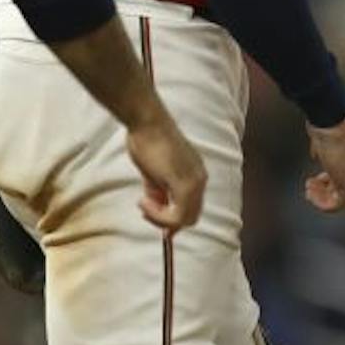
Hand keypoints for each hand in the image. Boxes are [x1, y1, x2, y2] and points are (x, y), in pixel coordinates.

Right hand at [123, 106, 206, 232]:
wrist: (147, 123)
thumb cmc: (148, 142)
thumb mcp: (154, 172)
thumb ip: (158, 190)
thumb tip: (155, 206)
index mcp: (196, 175)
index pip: (191, 208)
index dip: (172, 218)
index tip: (150, 214)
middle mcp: (200, 180)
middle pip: (190, 218)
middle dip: (166, 221)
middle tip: (145, 210)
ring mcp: (195, 182)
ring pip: (185, 219)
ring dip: (161, 219)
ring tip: (143, 202)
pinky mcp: (185, 183)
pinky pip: (177, 215)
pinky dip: (159, 216)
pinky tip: (143, 202)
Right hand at [305, 109, 344, 212]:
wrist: (331, 117)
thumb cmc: (327, 120)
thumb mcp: (328, 134)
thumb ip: (326, 148)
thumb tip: (317, 155)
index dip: (332, 180)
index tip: (317, 178)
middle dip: (327, 191)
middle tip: (309, 186)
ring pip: (343, 200)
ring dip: (322, 198)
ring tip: (308, 189)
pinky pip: (337, 204)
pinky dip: (322, 202)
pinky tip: (310, 192)